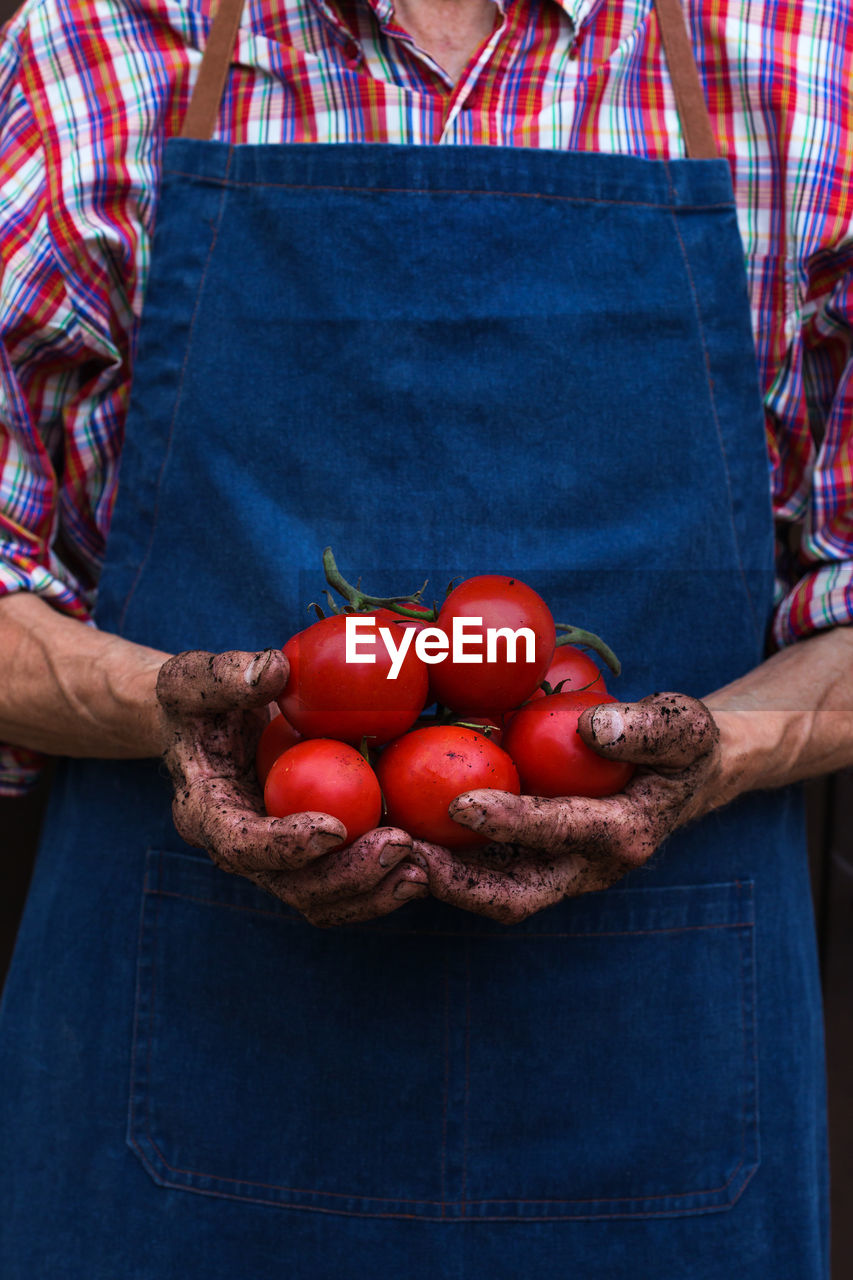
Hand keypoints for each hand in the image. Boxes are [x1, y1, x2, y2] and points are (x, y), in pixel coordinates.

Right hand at [155, 649, 427, 925]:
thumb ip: (224, 676)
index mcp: (206, 813)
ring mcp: (277, 861)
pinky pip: (346, 885)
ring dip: (374, 891)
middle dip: (348, 875)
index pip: (241, 844)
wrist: (206, 729)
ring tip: (422, 870)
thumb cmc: (198, 700)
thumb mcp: (192, 679)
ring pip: (323, 899)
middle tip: (400, 845)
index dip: (286, 845)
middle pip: (292, 887)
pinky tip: (428, 862)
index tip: (335, 827)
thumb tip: (274, 670)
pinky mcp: (310, 857)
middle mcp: (241, 850)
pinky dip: (384, 882)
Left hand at [416, 692, 720, 923]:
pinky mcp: (532, 865)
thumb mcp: (683, 726)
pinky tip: (396, 834)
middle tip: (402, 854)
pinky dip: (441, 861)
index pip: (562, 832)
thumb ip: (648, 728)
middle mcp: (586, 868)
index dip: (512, 821)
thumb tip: (592, 727)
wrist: (682, 779)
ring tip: (383, 852)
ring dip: (438, 879)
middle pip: (516, 894)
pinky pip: (482, 873)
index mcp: (624, 834)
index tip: (462, 801)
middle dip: (457, 883)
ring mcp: (557, 873)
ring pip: (489, 893)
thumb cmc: (680, 746)